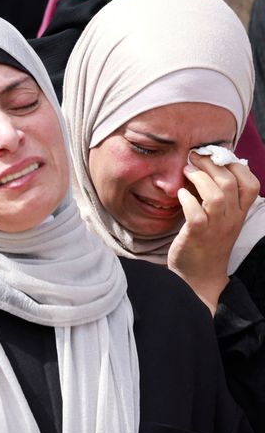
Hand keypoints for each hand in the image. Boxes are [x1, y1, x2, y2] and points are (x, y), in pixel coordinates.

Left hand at [168, 153, 258, 312]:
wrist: (199, 277)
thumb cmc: (206, 244)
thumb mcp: (221, 220)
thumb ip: (220, 198)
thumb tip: (207, 169)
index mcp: (239, 213)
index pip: (251, 184)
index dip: (236, 165)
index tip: (216, 154)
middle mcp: (231, 219)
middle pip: (231, 183)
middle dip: (212, 165)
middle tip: (194, 156)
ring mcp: (215, 228)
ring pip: (217, 196)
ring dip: (200, 178)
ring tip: (186, 170)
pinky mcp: (196, 236)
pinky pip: (196, 214)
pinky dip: (187, 199)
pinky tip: (180, 194)